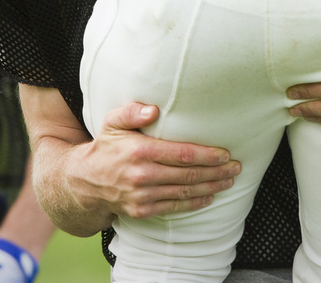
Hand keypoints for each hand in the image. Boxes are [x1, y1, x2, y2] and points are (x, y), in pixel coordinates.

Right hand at [64, 102, 241, 223]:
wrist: (84, 182)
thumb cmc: (105, 146)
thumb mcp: (112, 122)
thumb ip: (131, 112)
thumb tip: (153, 108)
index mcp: (140, 151)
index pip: (182, 154)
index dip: (207, 155)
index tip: (225, 153)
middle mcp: (142, 175)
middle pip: (188, 175)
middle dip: (216, 172)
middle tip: (237, 167)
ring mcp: (142, 195)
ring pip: (185, 193)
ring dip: (211, 188)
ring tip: (229, 181)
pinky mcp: (141, 210)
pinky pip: (174, 208)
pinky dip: (194, 203)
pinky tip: (209, 197)